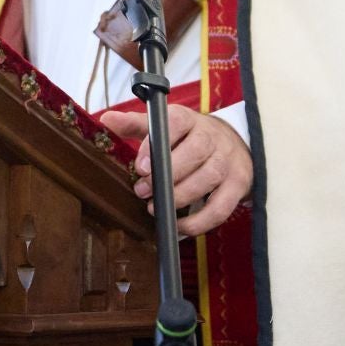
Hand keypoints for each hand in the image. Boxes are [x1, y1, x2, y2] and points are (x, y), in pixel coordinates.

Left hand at [96, 104, 253, 237]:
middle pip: (195, 152)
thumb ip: (136, 125)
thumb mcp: (164, 127)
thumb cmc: (189, 138)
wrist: (234, 144)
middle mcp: (213, 137)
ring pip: (208, 178)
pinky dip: (200, 221)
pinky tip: (180, 226)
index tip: (140, 167)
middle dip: (166, 175)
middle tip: (142, 191)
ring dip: (180, 196)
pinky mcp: (238, 185)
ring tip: (155, 207)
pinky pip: (222, 207)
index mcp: (190, 120)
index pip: (176, 123)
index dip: (157, 145)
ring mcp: (228, 161)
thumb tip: (106, 120)